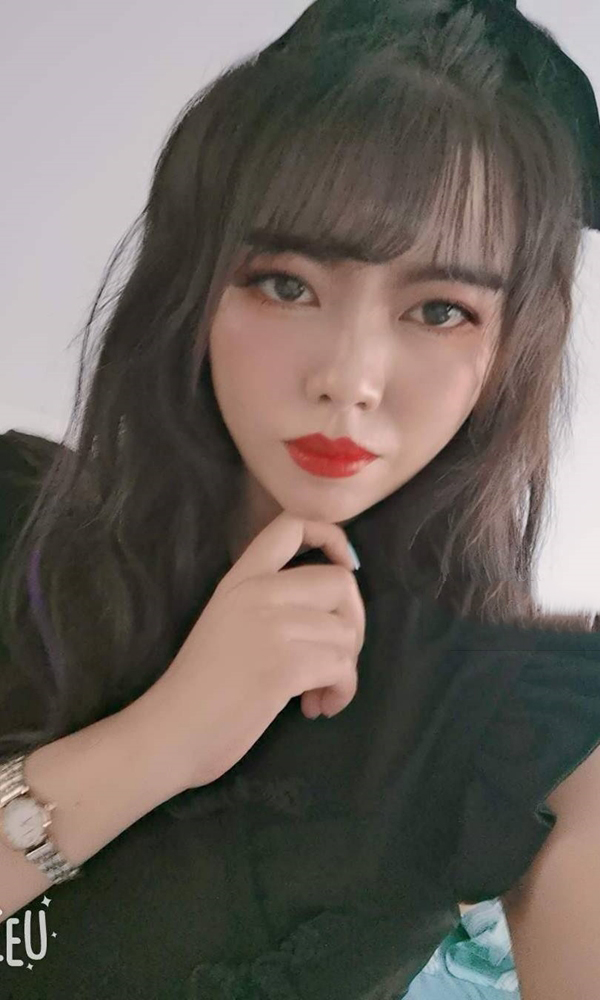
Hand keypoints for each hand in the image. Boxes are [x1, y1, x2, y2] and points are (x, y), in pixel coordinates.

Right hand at [149, 511, 365, 790]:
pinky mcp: (284, 666)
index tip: (344, 568)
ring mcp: (272, 627)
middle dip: (353, 623)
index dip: (333, 538)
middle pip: (340, 582)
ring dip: (344, 669)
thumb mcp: (227, 622)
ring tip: (317, 694)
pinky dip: (341, 691)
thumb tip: (332, 611)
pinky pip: (342, 667)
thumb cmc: (198, 687)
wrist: (170, 732)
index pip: (292, 523)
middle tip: (335, 658)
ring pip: (346, 632)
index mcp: (241, 579)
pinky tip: (315, 708)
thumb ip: (269, 604)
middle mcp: (257, 592)